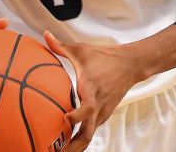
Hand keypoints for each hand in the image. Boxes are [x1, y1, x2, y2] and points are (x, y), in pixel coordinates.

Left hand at [44, 32, 142, 151]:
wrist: (131, 64)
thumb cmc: (104, 57)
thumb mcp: (82, 50)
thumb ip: (60, 46)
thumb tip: (44, 35)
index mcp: (91, 88)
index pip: (87, 108)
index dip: (76, 117)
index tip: (63, 118)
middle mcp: (98, 104)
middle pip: (88, 134)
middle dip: (72, 147)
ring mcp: (102, 112)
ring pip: (89, 135)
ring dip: (75, 146)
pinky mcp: (104, 114)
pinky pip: (91, 130)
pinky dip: (80, 138)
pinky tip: (67, 142)